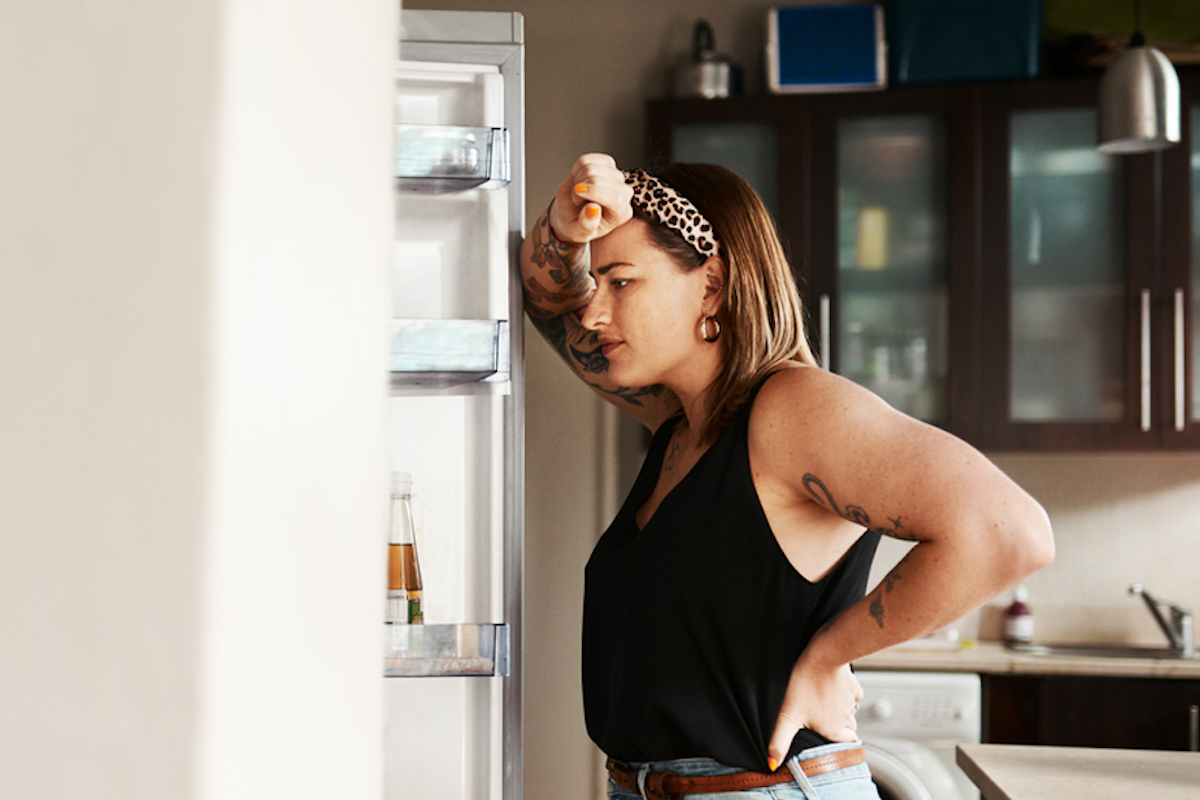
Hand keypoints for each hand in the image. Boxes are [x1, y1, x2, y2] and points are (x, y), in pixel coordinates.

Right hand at [549, 153, 632, 244]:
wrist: (572, 213)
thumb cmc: (577, 224)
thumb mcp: (578, 233)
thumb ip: (586, 226)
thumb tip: (593, 208)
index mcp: (621, 213)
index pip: (615, 198)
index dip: (594, 192)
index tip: (576, 193)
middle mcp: (624, 193)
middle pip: (600, 180)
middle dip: (580, 188)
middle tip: (576, 200)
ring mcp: (616, 176)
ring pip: (592, 168)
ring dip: (578, 179)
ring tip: (578, 192)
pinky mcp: (607, 163)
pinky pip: (586, 160)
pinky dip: (577, 169)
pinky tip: (579, 180)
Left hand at [766, 655, 861, 769]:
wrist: (824, 655)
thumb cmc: (805, 684)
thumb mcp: (788, 716)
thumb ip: (780, 741)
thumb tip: (772, 763)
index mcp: (835, 730)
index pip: (846, 746)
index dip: (839, 746)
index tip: (830, 743)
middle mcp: (847, 718)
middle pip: (848, 729)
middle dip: (838, 728)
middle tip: (821, 722)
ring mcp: (851, 701)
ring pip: (849, 712)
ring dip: (840, 711)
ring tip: (822, 705)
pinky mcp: (852, 685)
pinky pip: (852, 695)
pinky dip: (844, 695)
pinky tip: (830, 689)